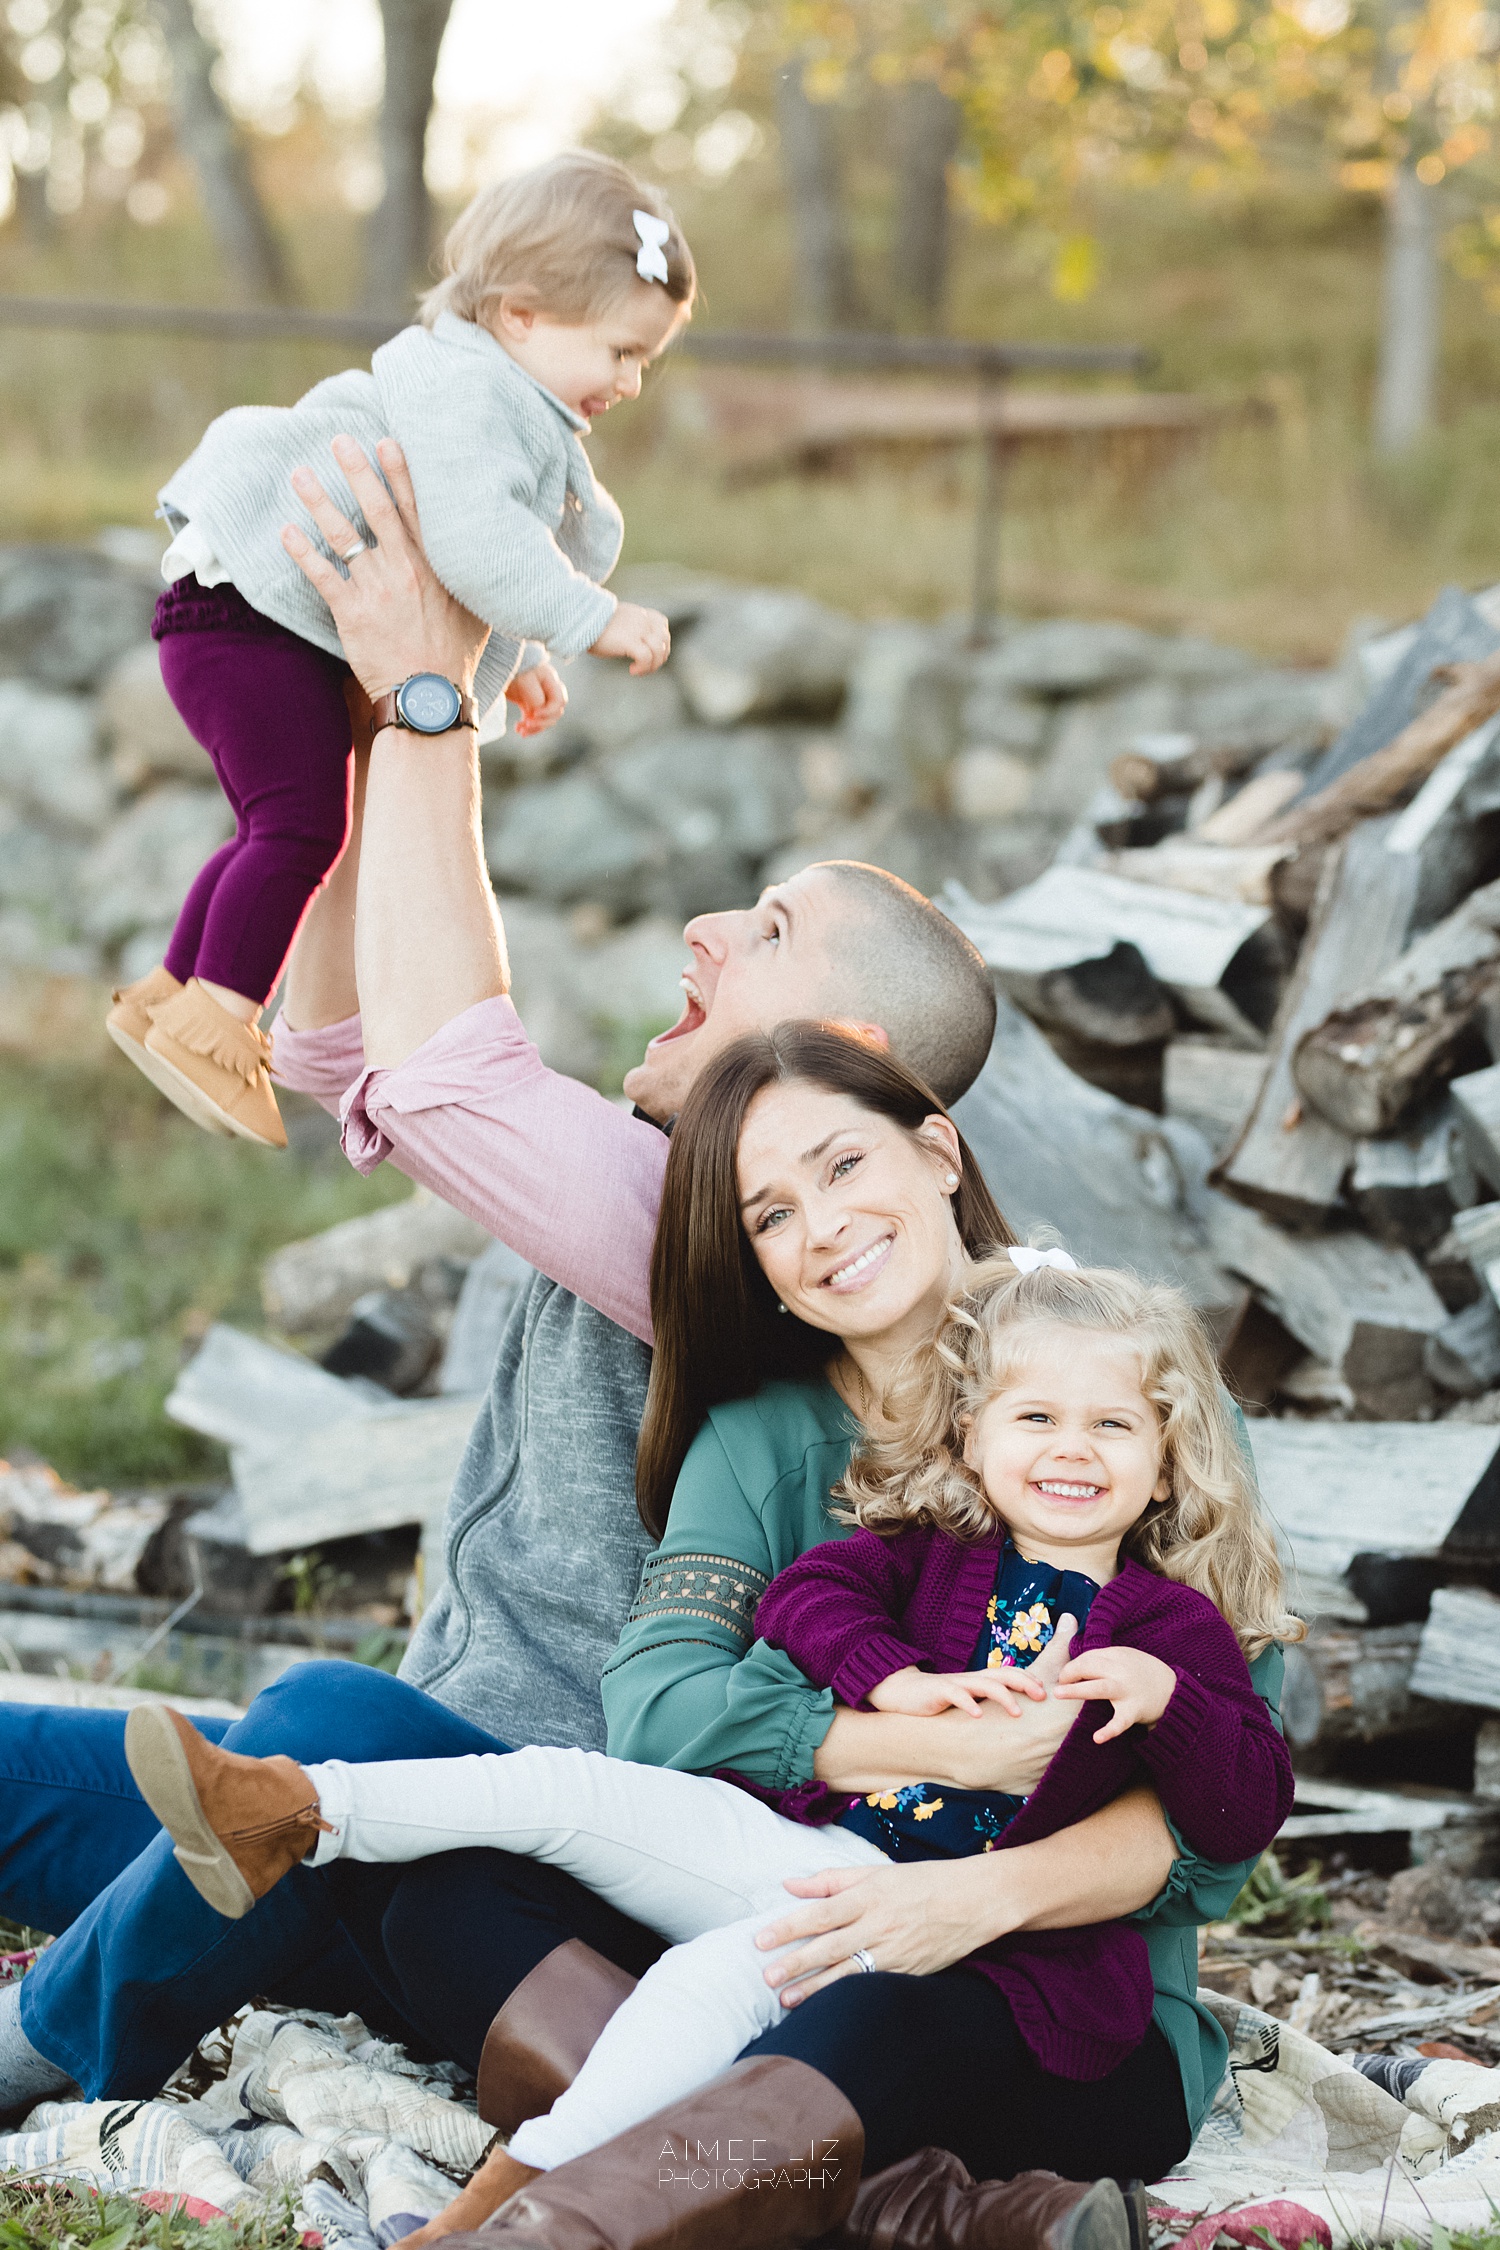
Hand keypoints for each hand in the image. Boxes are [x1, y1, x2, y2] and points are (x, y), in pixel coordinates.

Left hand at [281, 434, 489, 700]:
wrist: (430, 698)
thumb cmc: (455, 657)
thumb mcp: (479, 612)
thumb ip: (473, 580)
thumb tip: (484, 558)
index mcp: (436, 566)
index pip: (416, 508)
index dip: (399, 472)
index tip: (385, 441)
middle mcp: (406, 569)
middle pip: (376, 509)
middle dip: (356, 471)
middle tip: (338, 440)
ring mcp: (377, 589)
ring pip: (344, 535)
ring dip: (320, 501)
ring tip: (300, 475)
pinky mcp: (351, 612)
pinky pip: (322, 574)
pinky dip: (302, 551)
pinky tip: (286, 531)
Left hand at [505, 661, 567, 736]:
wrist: (492, 663)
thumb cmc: (510, 668)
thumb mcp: (524, 682)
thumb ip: (535, 699)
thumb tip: (538, 716)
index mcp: (549, 679)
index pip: (559, 701)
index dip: (548, 711)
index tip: (533, 715)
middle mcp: (547, 688)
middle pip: (556, 712)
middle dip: (542, 722)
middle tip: (527, 725)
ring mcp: (538, 696)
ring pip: (545, 719)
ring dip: (534, 728)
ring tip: (520, 730)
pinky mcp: (528, 704)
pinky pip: (534, 720)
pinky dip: (528, 727)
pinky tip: (518, 729)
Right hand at [590, 599, 669, 673]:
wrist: (578, 620)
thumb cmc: (590, 626)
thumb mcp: (614, 623)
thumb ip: (627, 629)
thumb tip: (630, 645)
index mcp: (638, 613)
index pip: (661, 624)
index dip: (659, 642)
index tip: (648, 653)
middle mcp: (641, 619)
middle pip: (664, 639)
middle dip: (659, 657)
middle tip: (644, 667)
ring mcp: (637, 629)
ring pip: (659, 650)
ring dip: (653, 665)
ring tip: (638, 670)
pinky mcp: (630, 641)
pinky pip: (646, 657)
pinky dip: (643, 668)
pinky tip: (632, 671)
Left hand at [753, 1854, 1002, 2006]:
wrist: (975, 1901)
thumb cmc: (923, 1881)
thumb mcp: (877, 1872)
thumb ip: (832, 1880)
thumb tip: (790, 1884)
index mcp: (869, 1895)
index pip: (820, 1913)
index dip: (789, 1926)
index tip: (761, 1938)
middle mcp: (879, 1925)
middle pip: (829, 1947)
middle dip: (795, 1963)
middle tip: (766, 1977)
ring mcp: (894, 1952)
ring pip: (847, 1973)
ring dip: (814, 1988)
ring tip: (786, 2000)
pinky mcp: (907, 1973)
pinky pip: (870, 1987)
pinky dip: (846, 1997)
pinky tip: (827, 2008)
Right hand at [867, 1663, 1047, 1719]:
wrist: (902, 1692)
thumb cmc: (940, 1700)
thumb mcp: (968, 1701)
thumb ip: (987, 1705)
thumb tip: (1015, 1724)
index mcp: (981, 1680)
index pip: (1011, 1675)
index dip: (1030, 1680)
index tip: (1051, 1692)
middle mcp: (972, 1679)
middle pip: (1003, 1674)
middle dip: (1025, 1683)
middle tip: (1043, 1696)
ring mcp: (956, 1684)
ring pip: (984, 1683)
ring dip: (1003, 1696)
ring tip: (1017, 1712)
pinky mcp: (938, 1691)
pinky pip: (956, 1695)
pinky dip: (968, 1704)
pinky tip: (978, 1716)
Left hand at [1055, 1646, 1176, 1741]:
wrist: (1175, 1692)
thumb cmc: (1144, 1673)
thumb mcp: (1126, 1657)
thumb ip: (1104, 1658)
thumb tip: (1076, 1661)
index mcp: (1118, 1655)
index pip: (1088, 1656)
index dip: (1072, 1666)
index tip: (1065, 1676)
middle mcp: (1121, 1671)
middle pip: (1089, 1666)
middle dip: (1069, 1673)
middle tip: (1058, 1685)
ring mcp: (1127, 1691)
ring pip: (1098, 1688)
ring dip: (1077, 1690)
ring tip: (1059, 1693)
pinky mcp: (1134, 1711)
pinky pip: (1120, 1722)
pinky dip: (1109, 1730)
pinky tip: (1097, 1738)